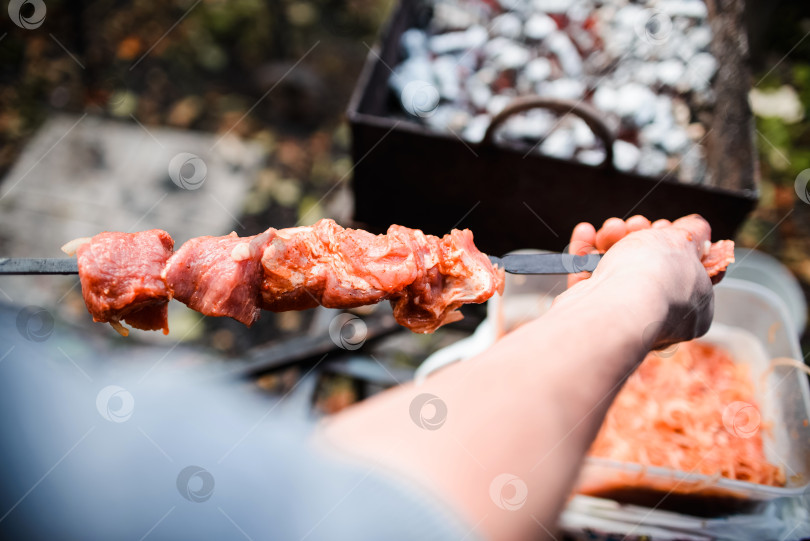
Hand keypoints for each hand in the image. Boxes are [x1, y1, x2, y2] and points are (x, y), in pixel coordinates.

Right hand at [562, 214, 718, 349]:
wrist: (612, 307)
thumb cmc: (653, 278)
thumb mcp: (683, 241)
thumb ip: (694, 232)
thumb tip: (699, 227)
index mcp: (694, 308)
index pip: (688, 272)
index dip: (675, 245)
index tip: (664, 227)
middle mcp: (662, 316)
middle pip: (650, 267)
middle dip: (640, 238)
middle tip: (637, 225)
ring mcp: (625, 317)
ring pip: (617, 271)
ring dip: (613, 241)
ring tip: (612, 229)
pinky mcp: (593, 314)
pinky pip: (590, 280)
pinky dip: (586, 254)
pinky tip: (586, 234)